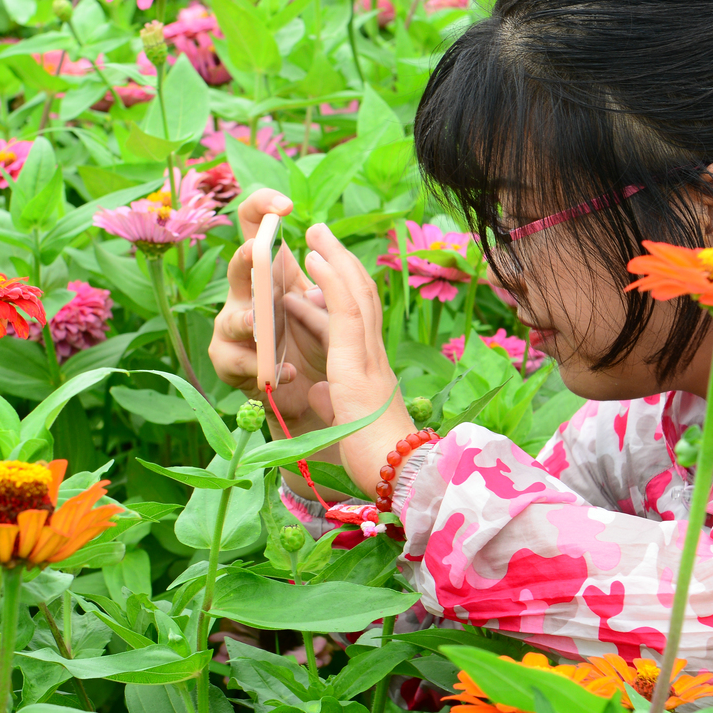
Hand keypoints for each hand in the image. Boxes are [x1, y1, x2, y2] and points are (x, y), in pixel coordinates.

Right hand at [208, 190, 330, 432]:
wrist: (307, 397)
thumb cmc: (312, 346)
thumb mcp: (326, 310)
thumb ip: (326, 285)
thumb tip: (327, 261)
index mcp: (273, 272)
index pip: (257, 225)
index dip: (263, 206)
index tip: (286, 206)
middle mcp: (249, 294)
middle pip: (239, 262)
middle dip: (248, 255)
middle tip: (258, 250)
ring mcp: (235, 328)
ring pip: (233, 317)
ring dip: (248, 320)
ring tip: (259, 324)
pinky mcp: (230, 362)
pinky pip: (242, 362)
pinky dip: (267, 367)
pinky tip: (288, 373)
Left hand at [302, 221, 415, 496]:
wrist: (398, 481)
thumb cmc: (376, 464)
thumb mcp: (347, 426)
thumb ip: (337, 403)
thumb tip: (323, 392)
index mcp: (369, 373)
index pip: (358, 322)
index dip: (341, 291)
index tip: (322, 269)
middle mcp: (374, 358)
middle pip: (362, 296)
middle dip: (341, 262)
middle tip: (321, 234)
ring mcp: (369, 359)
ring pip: (357, 295)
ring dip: (335, 258)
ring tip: (314, 231)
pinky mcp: (358, 366)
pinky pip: (346, 312)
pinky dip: (331, 280)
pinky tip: (315, 259)